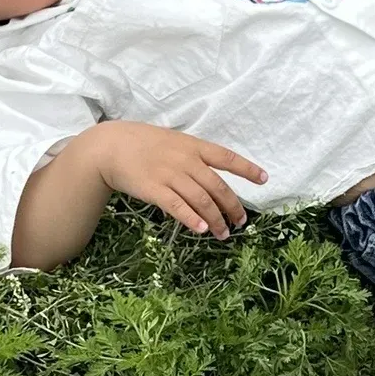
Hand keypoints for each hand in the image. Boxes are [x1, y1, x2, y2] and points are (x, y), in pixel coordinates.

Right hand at [91, 123, 266, 236]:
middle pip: (217, 186)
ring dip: (216, 219)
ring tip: (224, 234)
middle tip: (241, 221)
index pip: (226, 157)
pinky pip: (178, 207)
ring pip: (202, 200)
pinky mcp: (154, 190)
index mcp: (193, 146)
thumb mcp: (172, 141)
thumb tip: (209, 179)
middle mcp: (185, 160)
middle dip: (233, 206)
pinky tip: (202, 230)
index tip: (264, 179)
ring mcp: (170, 175)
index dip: (247, 168)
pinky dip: (192, 219)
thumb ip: (192, 157)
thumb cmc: (142, 144)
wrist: (110, 147)